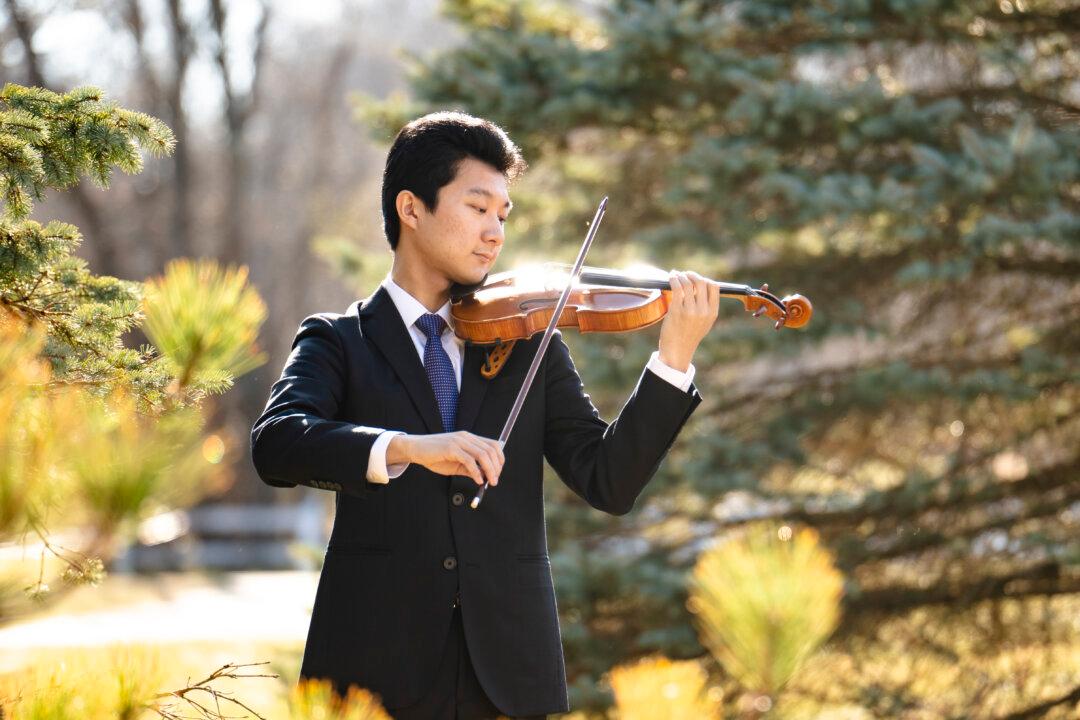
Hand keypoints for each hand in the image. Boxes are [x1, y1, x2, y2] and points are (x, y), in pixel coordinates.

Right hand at [386, 432, 503, 485]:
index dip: (500, 459)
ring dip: (489, 470)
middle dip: (496, 467)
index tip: (498, 473)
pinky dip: (476, 472)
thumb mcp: (456, 464)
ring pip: (483, 455)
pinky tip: (477, 480)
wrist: (415, 449)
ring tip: (489, 482)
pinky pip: (469, 460)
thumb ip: (470, 468)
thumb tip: (484, 477)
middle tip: (495, 481)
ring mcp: (459, 441)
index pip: (493, 445)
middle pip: (491, 450)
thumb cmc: (434, 456)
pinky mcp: (451, 448)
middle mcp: (466, 437)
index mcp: (469, 438)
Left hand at [657, 270, 719, 371]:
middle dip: (692, 275)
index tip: (696, 279)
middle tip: (684, 274)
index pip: (714, 287)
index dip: (705, 279)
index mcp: (712, 313)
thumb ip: (705, 306)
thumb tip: (699, 286)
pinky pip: (676, 288)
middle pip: (701, 282)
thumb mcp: (704, 323)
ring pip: (688, 283)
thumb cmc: (689, 335)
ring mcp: (690, 310)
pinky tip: (671, 278)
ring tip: (676, 275)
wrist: (677, 351)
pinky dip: (673, 280)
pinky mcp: (677, 310)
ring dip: (681, 276)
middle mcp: (703, 311)